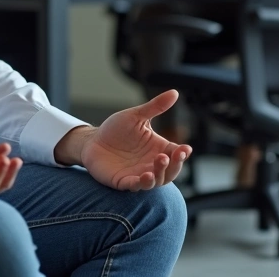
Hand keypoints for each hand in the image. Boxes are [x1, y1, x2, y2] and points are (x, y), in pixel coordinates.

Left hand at [78, 90, 192, 190]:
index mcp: (158, 149)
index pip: (176, 154)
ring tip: (160, 161)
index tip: (185, 149)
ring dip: (160, 174)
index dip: (182, 153)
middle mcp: (151, 164)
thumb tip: (174, 92)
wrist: (93, 141)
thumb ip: (155, 107)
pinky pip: (135, 186)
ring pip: (156, 181)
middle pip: (170, 171)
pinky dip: (142, 183)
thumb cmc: (116, 129)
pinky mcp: (123, 181)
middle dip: (174, 165)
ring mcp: (138, 174)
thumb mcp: (136, 116)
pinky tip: (145, 175)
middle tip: (169, 156)